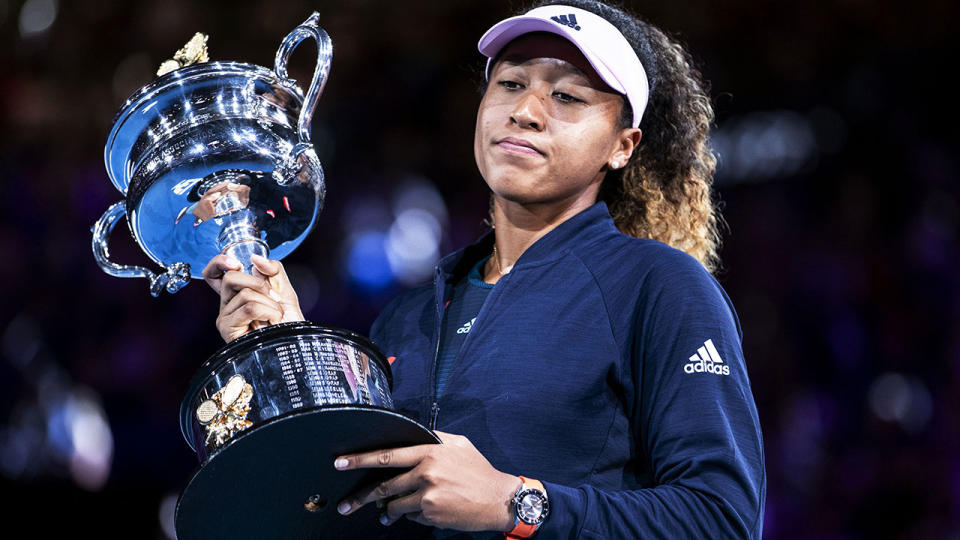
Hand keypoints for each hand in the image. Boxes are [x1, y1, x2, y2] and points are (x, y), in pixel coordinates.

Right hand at [201, 254, 303, 341]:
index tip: (236, 263)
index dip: (219, 263)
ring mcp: (226, 316)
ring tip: (276, 316)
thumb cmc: (288, 322)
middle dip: (259, 283)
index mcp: (237, 293)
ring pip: (245, 294)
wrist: (293, 343)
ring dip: (270, 303)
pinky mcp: (228, 328)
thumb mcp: (284, 289)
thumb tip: (255, 259)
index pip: (214, 273)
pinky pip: (249, 308)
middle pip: (231, 278)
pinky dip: (268, 312)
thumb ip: (273, 270)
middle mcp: (227, 304)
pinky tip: (271, 322)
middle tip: (274, 297)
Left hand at [334, 431, 520, 531]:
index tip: (341, 463)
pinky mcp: (431, 515)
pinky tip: (424, 511)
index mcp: (430, 453)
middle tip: (346, 504)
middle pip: (384, 485)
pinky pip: (411, 516)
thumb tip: (416, 434)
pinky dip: (412, 515)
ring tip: (385, 515)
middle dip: (361, 496)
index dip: (361, 459)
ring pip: (395, 505)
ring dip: (387, 511)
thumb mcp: (459, 444)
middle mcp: (426, 473)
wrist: (499, 500)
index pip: (388, 455)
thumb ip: (435, 438)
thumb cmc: (479, 471)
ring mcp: (428, 496)